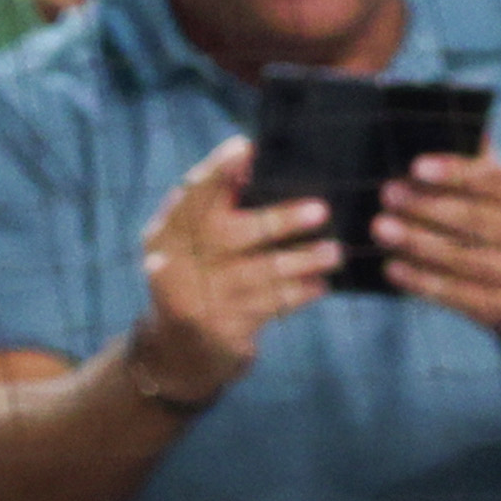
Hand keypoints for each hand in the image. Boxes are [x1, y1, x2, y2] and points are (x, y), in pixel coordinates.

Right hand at [133, 136, 340, 403]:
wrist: (178, 353)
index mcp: (166, 233)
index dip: (218, 170)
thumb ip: (214, 209)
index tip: (247, 147)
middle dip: (278, 221)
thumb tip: (251, 157)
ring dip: (303, 261)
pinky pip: (271, 305)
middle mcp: (173, 262)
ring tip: (334, 253)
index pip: (190, 195)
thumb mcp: (194, 247)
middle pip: (230, 235)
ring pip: (259, 273)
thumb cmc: (200, 281)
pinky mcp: (221, 330)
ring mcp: (196, 299)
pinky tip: (321, 285)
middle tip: (321, 210)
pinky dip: (300, 293)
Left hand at [371, 150, 500, 338]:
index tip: (417, 166)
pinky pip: (455, 294)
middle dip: (428, 206)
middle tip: (387, 193)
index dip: (456, 173)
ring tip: (381, 227)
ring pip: (464, 258)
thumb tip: (443, 121)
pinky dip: (421, 281)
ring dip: (418, 242)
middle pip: (478, 220)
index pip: (498, 181)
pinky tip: (392, 267)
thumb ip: (483, 162)